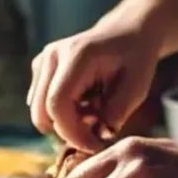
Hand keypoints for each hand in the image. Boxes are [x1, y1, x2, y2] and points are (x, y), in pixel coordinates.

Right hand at [27, 20, 162, 151]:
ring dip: (65, 122)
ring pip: (39, 111)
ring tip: (93, 113)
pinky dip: (61, 113)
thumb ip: (118, 111)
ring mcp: (42, 61)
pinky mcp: (39, 69)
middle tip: (96, 131)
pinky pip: (41, 104)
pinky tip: (83, 104)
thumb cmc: (135, 59)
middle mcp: (51, 56)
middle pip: (42, 112)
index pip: (57, 103)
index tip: (95, 145)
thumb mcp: (137, 86)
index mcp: (75, 55)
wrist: (127, 33)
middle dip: (67, 131)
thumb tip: (99, 134)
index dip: (71, 132)